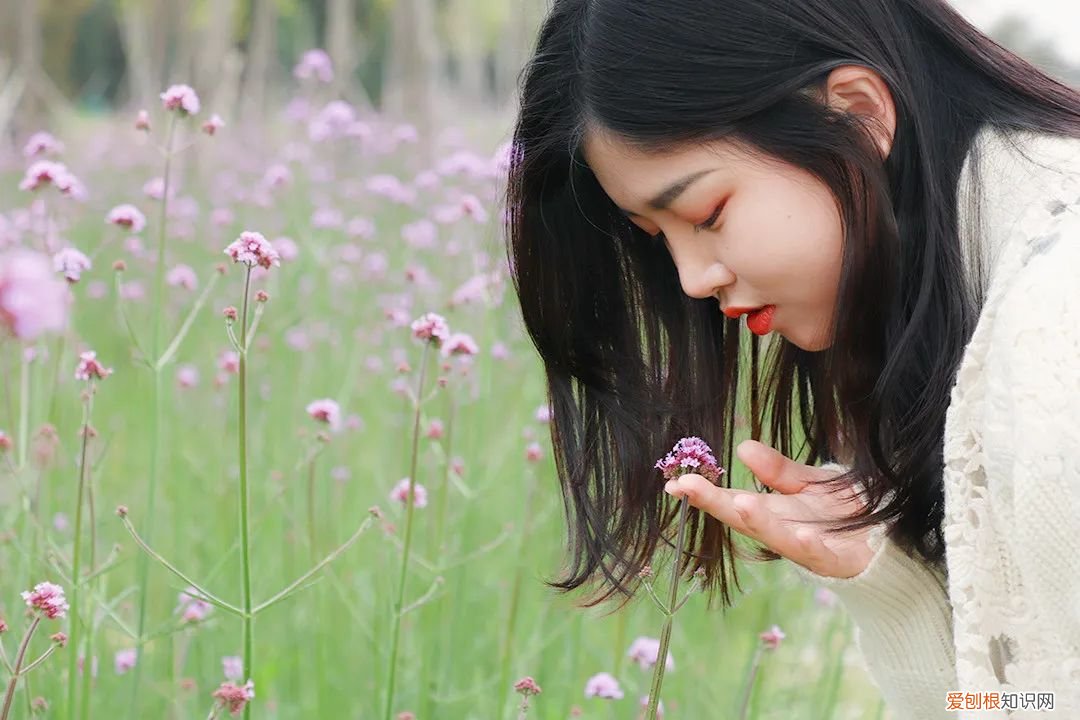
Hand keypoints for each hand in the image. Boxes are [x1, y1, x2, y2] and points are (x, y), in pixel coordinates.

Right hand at [664, 439, 877, 578]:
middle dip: (715, 503)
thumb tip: (743, 447)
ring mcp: (807, 548)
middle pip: (744, 518)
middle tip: (686, 486)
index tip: (675, 481)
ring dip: (758, 522)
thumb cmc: (843, 511)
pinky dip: (810, 544)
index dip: (703, 492)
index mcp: (772, 512)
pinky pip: (822, 553)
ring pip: (778, 537)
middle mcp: (782, 531)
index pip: (730, 500)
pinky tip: (801, 532)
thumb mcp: (808, 483)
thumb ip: (778, 470)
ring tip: (740, 504)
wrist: (888, 537)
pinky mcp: (837, 560)